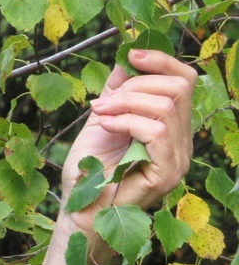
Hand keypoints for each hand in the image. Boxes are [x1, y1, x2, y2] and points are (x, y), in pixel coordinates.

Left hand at [33, 48, 196, 264]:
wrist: (78, 209)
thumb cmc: (87, 171)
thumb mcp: (101, 120)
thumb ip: (117, 93)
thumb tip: (125, 61)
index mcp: (169, 128)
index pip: (185, 81)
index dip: (161, 60)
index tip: (130, 54)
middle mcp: (181, 143)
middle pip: (177, 88)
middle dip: (133, 85)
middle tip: (102, 103)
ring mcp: (177, 159)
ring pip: (166, 106)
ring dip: (124, 102)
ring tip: (100, 114)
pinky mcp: (166, 173)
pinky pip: (157, 131)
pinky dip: (126, 120)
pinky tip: (106, 125)